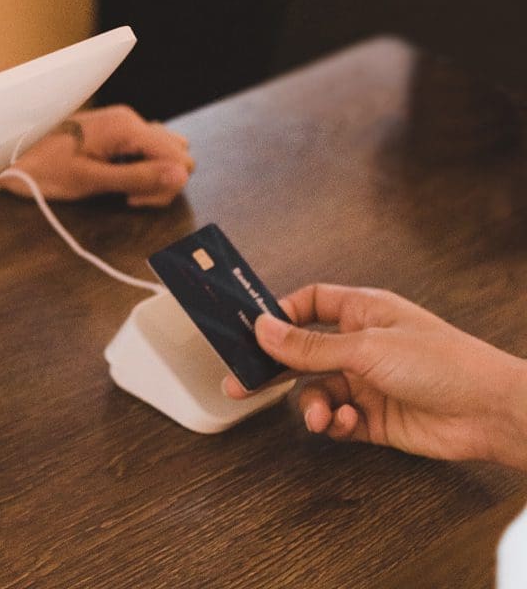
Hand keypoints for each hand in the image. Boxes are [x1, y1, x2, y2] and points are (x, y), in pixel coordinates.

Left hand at [0, 105, 193, 204]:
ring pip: (165, 153)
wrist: (12, 155)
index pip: (179, 158)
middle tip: (127, 197)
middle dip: (161, 182)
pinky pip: (147, 150)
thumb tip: (182, 176)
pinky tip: (118, 179)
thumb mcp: (91, 180)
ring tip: (121, 189)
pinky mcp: (117, 134)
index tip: (132, 199)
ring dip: (152, 176)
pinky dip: (141, 168)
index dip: (164, 185)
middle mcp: (132, 120)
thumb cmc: (45, 169)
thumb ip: (138, 178)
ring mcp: (125, 125)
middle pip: (178, 155)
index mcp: (127, 127)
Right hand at [223, 284, 526, 469]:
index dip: (279, 316)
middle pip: (302, 353)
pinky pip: (335, 419)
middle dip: (273, 370)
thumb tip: (264, 330)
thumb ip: (309, 345)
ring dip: (311, 405)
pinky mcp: (373, 417)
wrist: (488, 412)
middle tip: (241, 384)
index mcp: (363, 312)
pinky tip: (346, 423)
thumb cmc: (444, 364)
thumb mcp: (366, 348)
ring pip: (315, 391)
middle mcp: (361, 345)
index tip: (251, 331)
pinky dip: (333, 423)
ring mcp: (366, 382)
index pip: (309, 305)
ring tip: (318, 416)